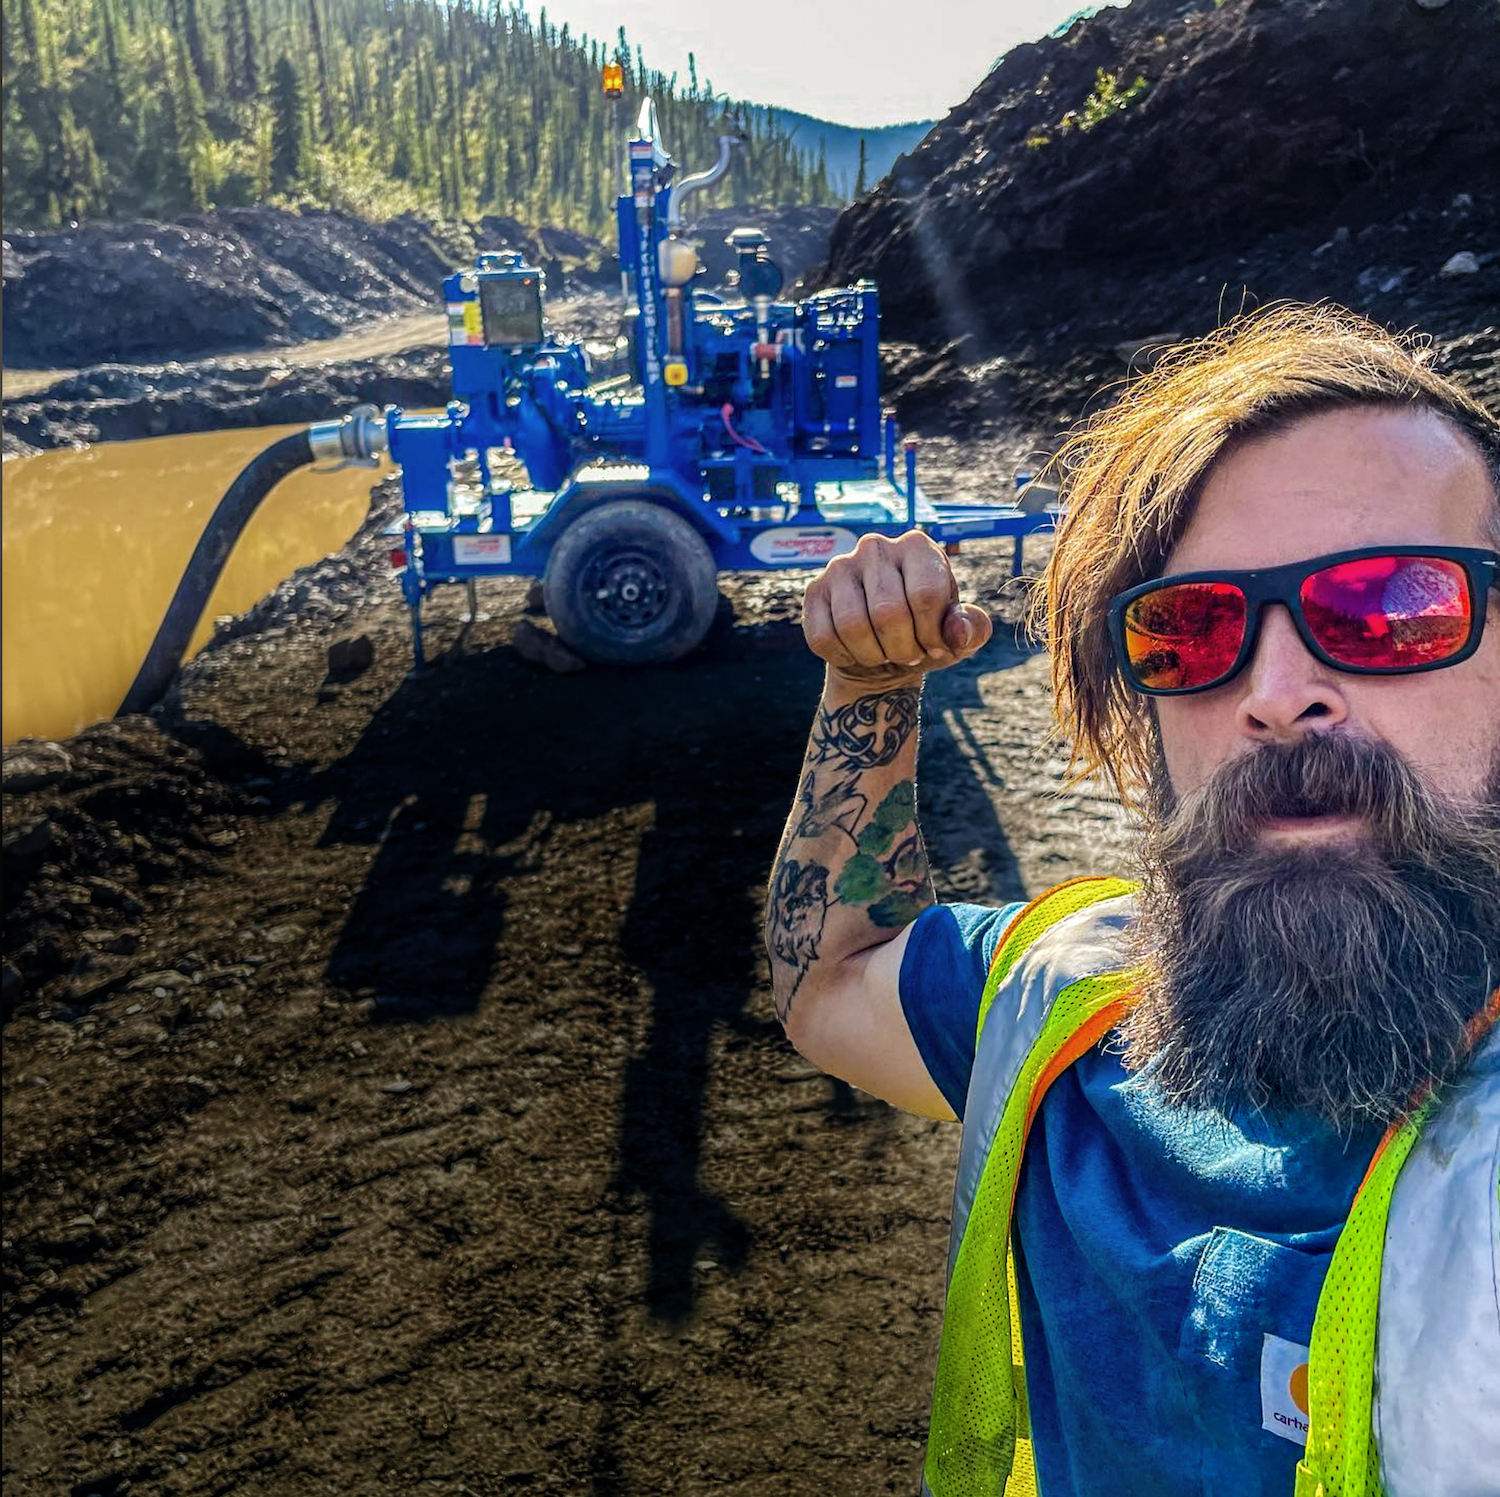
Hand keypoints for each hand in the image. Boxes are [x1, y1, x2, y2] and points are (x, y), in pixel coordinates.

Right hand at [801, 532, 993, 685]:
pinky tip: (856, 652)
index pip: (925, 595)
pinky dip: (845, 657)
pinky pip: (824, 638)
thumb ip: (972, 630)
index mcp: (917, 547)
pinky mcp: (814, 592)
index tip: (935, 647)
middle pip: (888, 613)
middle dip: (903, 649)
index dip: (932, 635)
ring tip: (884, 654)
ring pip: (852, 625)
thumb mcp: (959, 636)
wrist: (883, 654)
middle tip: (909, 655)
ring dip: (873, 655)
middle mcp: (875, 546)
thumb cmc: (925, 636)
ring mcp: (839, 566)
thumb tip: (956, 632)